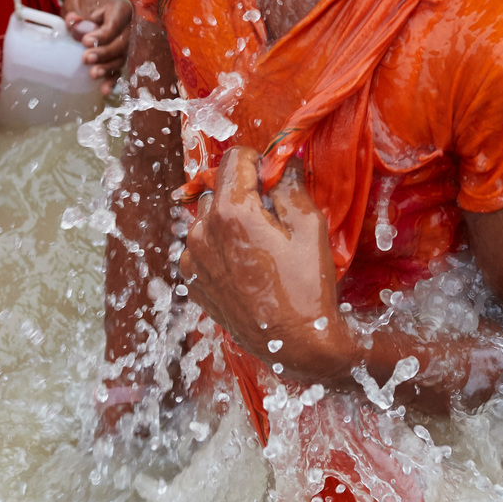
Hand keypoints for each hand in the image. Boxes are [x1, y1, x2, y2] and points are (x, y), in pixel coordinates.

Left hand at [61, 0, 132, 94]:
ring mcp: (126, 43)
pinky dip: (111, 80)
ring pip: (121, 58)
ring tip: (93, 74)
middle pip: (121, 44)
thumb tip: (73, 21)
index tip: (85, 41)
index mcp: (121, 10)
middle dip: (104, 53)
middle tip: (86, 59)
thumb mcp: (78, 4)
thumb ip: (77, 13)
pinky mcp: (120, 56)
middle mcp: (129, 27)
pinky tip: (103, 90)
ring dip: (108, 68)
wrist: (89, 9)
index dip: (102, 35)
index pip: (114, 25)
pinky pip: (118, 69)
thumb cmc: (84, 5)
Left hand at [179, 148, 345, 382]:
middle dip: (244, 193)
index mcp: (231, 211)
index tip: (274, 176)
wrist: (294, 343)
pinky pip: (201, 246)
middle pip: (220, 188)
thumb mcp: (310, 227)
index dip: (258, 161)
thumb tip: (283, 163)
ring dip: (229, 219)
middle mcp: (202, 230)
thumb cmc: (306, 286)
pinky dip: (219, 245)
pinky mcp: (192, 280)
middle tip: (272, 217)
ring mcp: (193, 258)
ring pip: (207, 217)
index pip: (234, 158)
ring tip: (258, 245)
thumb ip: (291, 186)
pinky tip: (244, 264)